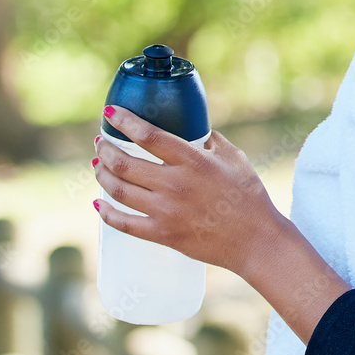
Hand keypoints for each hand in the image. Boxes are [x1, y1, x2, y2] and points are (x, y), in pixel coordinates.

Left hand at [92, 105, 282, 276]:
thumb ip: (211, 141)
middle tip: (101, 142)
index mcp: (193, 161)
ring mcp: (166, 212)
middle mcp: (175, 185)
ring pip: (119, 190)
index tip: (110, 114)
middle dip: (106, 149)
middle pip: (125, 163)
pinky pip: (124, 224)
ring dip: (102, 175)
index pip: (149, 136)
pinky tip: (98, 202)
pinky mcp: (163, 235)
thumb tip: (194, 130)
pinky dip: (106, 212)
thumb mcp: (234, 158)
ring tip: (99, 165)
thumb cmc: (249, 197)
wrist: (255, 240)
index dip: (124, 122)